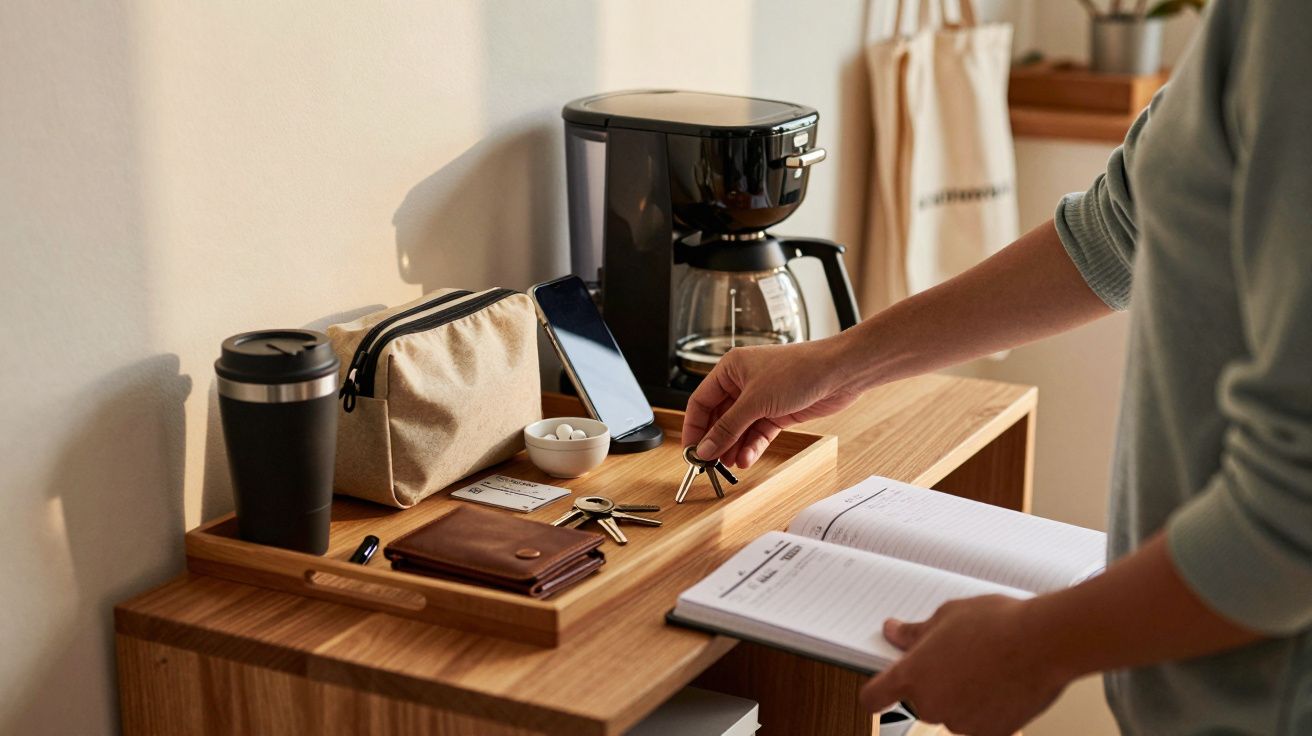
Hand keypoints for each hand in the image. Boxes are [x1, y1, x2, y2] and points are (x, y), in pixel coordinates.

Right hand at [680, 338, 860, 467]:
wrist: (838, 373)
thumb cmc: (799, 369)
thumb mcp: (755, 401)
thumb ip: (727, 427)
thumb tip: (706, 447)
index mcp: (730, 369)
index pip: (701, 401)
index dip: (694, 426)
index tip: (691, 450)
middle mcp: (743, 383)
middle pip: (719, 417)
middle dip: (715, 441)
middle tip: (709, 462)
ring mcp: (760, 399)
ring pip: (738, 429)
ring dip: (733, 447)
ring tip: (727, 465)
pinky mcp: (777, 413)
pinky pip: (757, 433)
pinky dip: (751, 447)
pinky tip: (746, 459)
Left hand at [859, 595, 1071, 735]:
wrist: (1044, 643)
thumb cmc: (996, 624)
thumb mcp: (946, 615)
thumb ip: (914, 632)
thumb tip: (893, 632)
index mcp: (913, 676)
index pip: (874, 696)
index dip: (876, 692)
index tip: (880, 689)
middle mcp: (931, 705)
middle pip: (920, 698)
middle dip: (933, 681)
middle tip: (955, 655)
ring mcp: (961, 722)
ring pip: (951, 710)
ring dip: (961, 694)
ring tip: (984, 664)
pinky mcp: (990, 733)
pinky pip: (979, 722)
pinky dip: (985, 708)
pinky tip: (1000, 683)